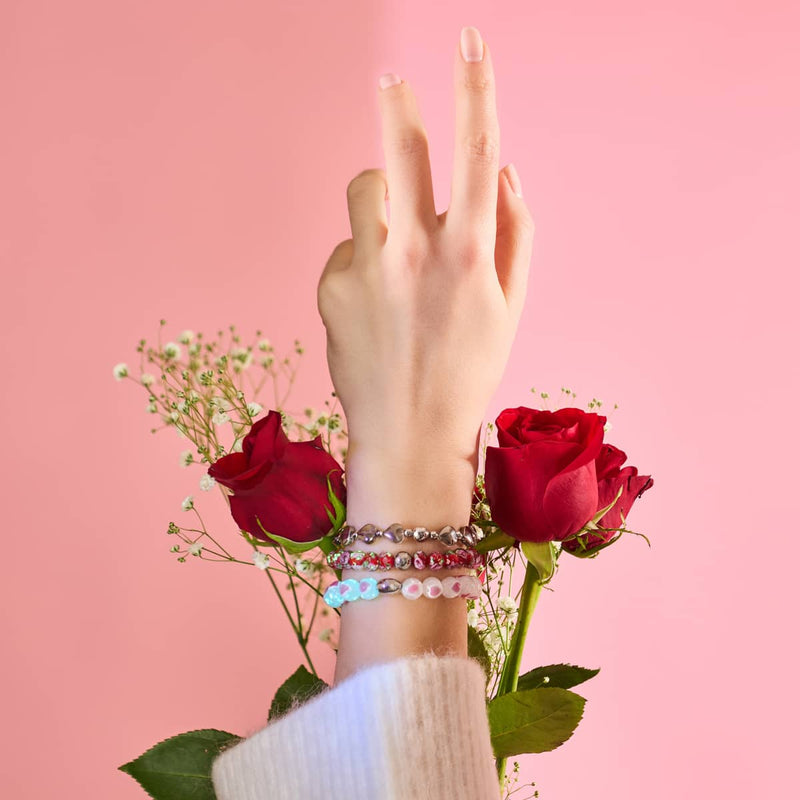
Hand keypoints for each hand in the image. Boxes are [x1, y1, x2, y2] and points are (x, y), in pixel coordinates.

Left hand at [317, 26, 534, 479]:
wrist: (408, 433)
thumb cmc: (469, 370)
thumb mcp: (510, 307)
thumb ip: (515, 233)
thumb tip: (505, 171)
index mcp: (470, 254)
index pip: (476, 151)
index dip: (475, 87)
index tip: (470, 41)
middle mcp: (416, 253)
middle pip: (401, 150)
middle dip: (397, 102)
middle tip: (390, 77)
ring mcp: (368, 269)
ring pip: (364, 190)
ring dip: (381, 197)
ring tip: (394, 242)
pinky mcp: (331, 288)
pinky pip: (346, 246)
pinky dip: (361, 258)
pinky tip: (373, 303)